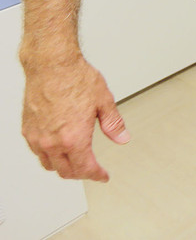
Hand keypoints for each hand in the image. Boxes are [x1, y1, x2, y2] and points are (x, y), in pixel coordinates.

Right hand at [22, 57, 128, 181]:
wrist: (51, 65)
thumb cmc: (75, 78)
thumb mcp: (104, 101)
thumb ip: (113, 124)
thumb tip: (122, 138)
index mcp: (74, 138)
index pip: (85, 168)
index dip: (97, 175)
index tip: (103, 176)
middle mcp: (53, 141)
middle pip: (66, 172)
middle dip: (81, 174)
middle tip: (92, 170)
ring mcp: (38, 137)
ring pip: (49, 165)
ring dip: (63, 167)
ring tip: (75, 162)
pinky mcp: (28, 130)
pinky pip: (37, 152)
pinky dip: (48, 156)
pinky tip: (57, 149)